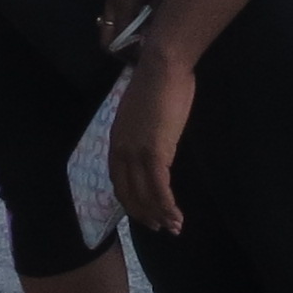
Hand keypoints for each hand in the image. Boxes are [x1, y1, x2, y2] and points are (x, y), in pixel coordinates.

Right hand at [98, 0, 179, 52]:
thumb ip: (151, 12)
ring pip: (116, 22)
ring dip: (132, 33)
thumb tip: (150, 39)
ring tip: (155, 35)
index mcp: (120, 0)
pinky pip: (123, 8)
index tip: (147, 59)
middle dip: (126, 48)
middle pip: (109, 35)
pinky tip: (155, 15)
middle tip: (150, 51)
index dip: (127, 55)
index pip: (111, 42)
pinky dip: (135, 18)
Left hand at [111, 41, 196, 235]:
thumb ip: (143, 132)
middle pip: (129, 194)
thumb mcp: (142, 113)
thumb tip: (153, 142)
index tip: (144, 212)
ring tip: (173, 227)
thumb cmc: (158, 82)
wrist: (162, 65)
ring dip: (159, 215)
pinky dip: (168, 206)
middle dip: (144, 214)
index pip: (119, 181)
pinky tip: (177, 216)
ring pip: (145, 195)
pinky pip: (160, 189)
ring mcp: (137, 152)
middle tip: (159, 227)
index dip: (131, 201)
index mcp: (116, 141)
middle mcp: (121, 151)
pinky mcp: (155, 152)